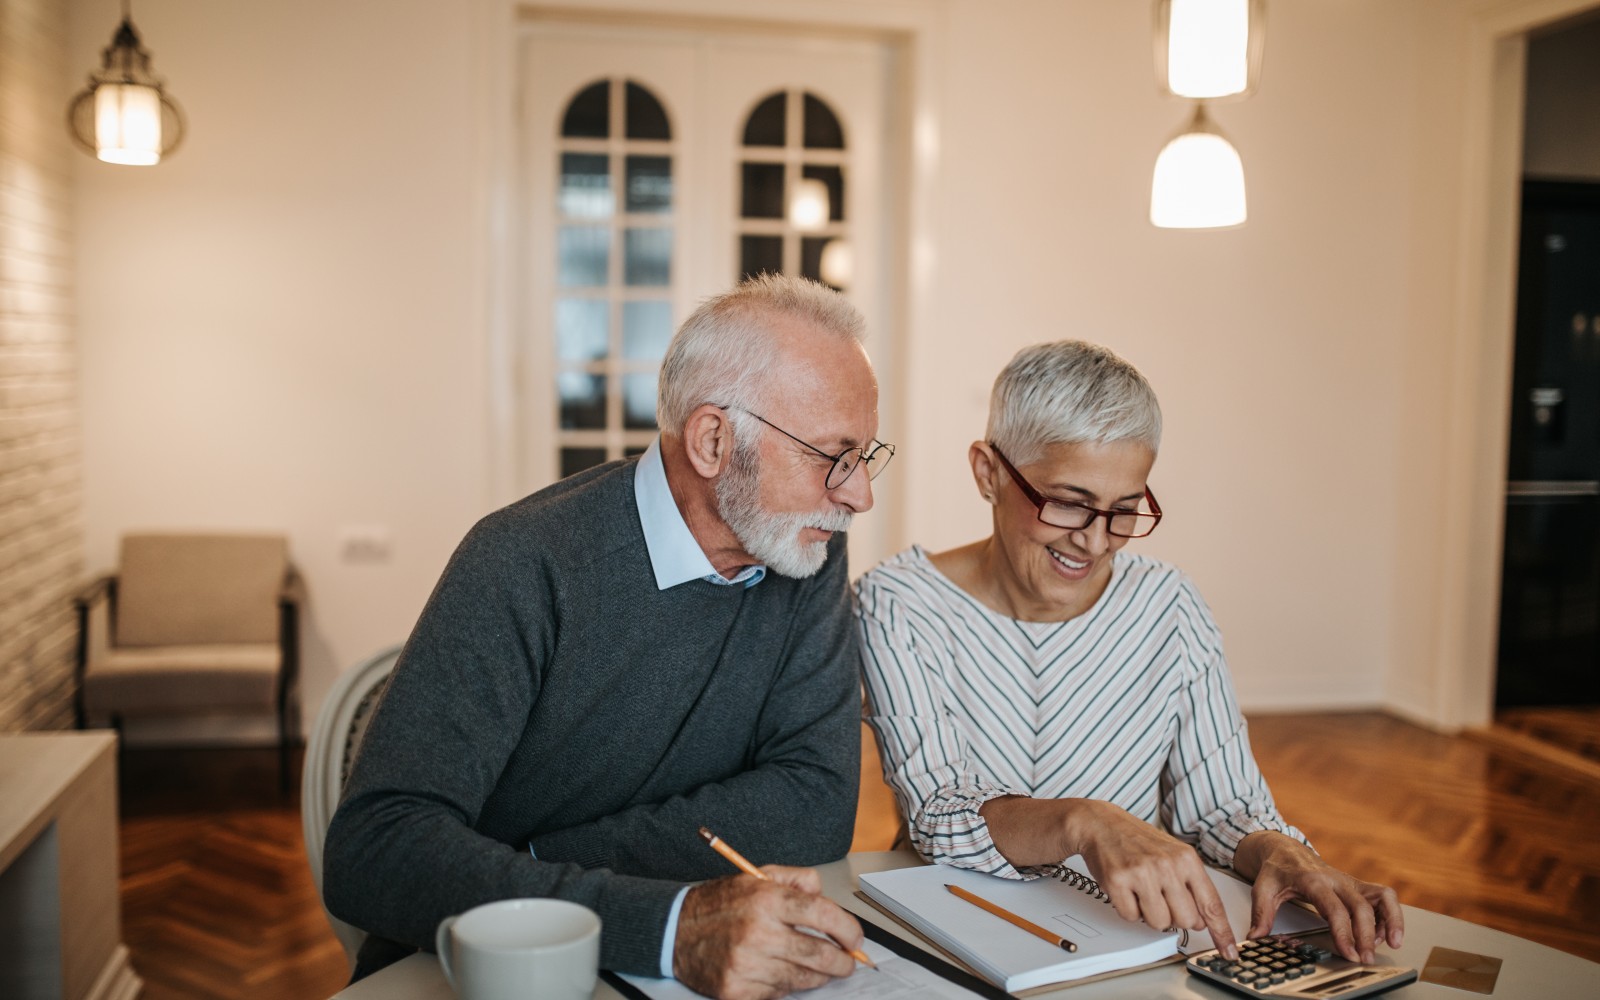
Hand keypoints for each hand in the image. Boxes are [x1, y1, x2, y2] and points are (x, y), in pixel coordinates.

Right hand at [671, 865, 863, 999]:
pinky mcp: (737, 991)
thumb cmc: (720, 904)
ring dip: (817, 976)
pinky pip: (778, 995)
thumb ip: (796, 879)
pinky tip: (781, 974)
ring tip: (819, 968)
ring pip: (802, 979)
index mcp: (766, 899)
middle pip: (819, 955)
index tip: (856, 939)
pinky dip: (786, 987)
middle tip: (848, 962)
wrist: (674, 932)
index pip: (823, 914)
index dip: (848, 930)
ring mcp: (747, 965)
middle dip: (842, 962)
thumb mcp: (757, 876)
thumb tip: (825, 896)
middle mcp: (758, 933)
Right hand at [1063, 801, 1241, 959]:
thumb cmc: (1138, 840)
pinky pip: (1131, 917)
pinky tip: (1126, 890)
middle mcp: (1167, 865)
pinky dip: (1129, 909)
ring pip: (1159, 923)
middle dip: (1175, 918)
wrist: (1101, 824)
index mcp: (1186, 859)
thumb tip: (1201, 922)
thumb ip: (1191, 887)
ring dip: (1150, 915)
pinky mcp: (1117, 881)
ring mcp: (1142, 873)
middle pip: (1186, 920)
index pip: (1211, 904)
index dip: (1221, 932)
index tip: (1228, 951)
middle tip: (1161, 899)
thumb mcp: (1174, 855)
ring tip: (1142, 892)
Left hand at [1237, 832, 1403, 963]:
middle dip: (1367, 935)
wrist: (1285, 849)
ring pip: (1382, 896)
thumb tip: (1256, 936)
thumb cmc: (1276, 869)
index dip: (1344, 932)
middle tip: (1366, 958)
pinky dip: (1390, 915)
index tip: (1349, 952)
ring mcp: (1349, 882)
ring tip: (1391, 943)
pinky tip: (1384, 934)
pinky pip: (1383, 897)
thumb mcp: (1262, 888)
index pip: (1334, 908)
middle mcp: (1336, 879)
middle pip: (1361, 907)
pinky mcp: (1358, 886)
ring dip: (1392, 920)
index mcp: (1313, 880)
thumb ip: (1261, 913)